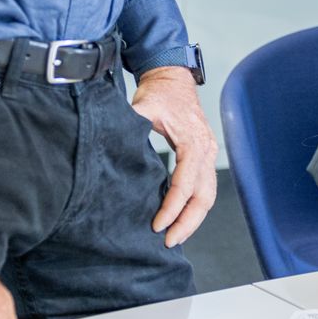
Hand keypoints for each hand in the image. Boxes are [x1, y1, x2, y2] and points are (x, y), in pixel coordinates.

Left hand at [131, 65, 218, 246]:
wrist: (173, 77)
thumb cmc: (158, 92)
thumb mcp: (142, 108)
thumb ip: (129, 128)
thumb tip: (108, 148)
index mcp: (192, 140)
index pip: (185, 181)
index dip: (172, 206)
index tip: (157, 225)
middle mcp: (206, 149)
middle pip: (204, 194)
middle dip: (188, 221)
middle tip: (169, 241)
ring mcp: (209, 152)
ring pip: (209, 194)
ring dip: (194, 218)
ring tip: (176, 236)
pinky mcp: (205, 155)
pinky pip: (206, 186)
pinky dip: (196, 206)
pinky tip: (181, 218)